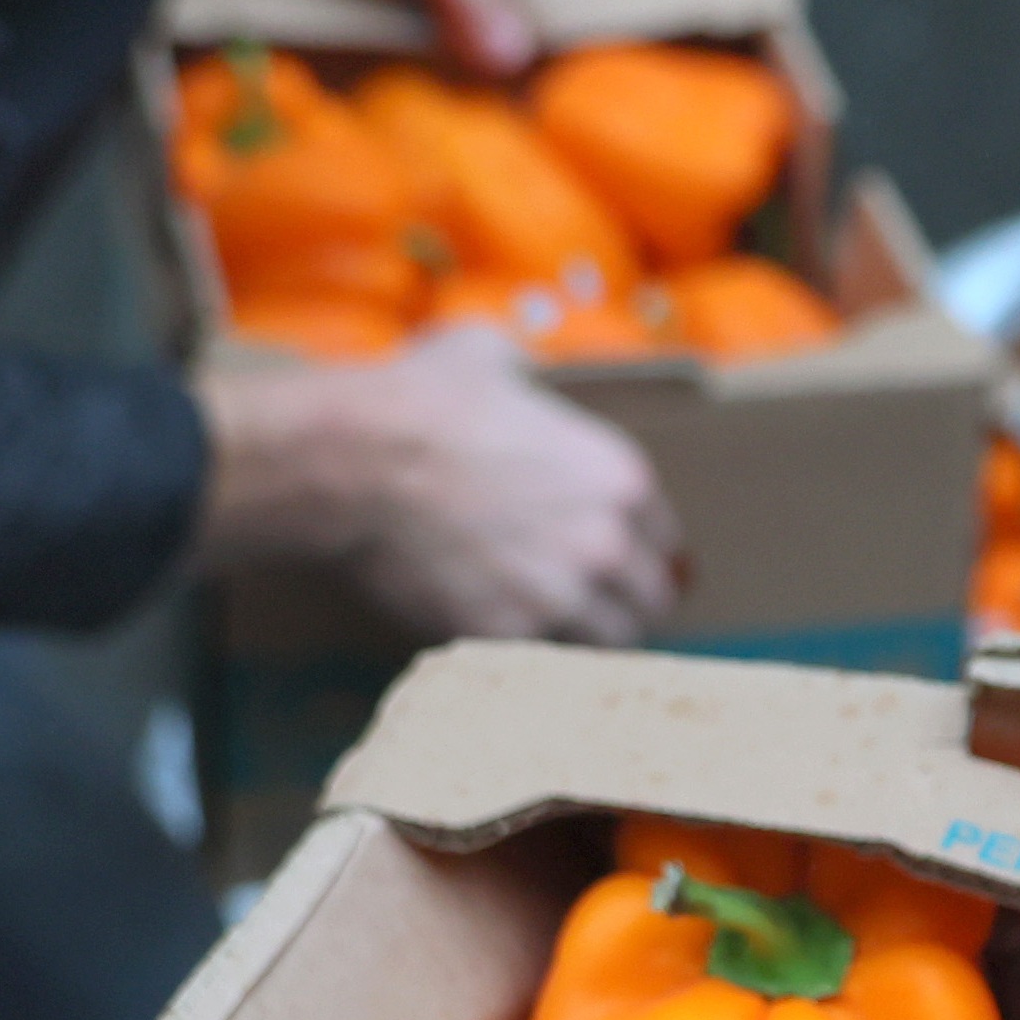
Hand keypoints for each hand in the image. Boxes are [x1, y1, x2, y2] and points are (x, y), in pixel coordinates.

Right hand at [193, 325, 681, 642]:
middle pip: (653, 599)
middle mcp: (604, 544)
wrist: (353, 460)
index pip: (666, 537)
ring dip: (591, 636)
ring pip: (610, 644)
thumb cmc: (421, 400)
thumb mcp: (493, 358)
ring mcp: (556, 597)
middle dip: (629, 599)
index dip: (642, 546)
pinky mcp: (503, 636)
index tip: (626, 557)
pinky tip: (509, 632)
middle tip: (602, 601)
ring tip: (564, 627)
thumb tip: (518, 376)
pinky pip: (542, 662)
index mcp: (620, 477)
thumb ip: (528, 380)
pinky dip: (533, 654)